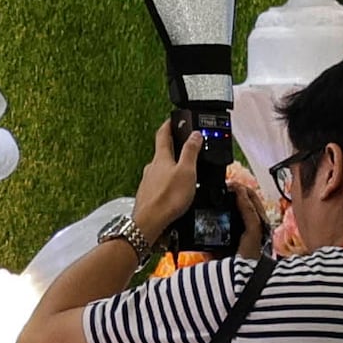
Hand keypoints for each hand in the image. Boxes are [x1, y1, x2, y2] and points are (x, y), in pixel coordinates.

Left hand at [127, 118, 202, 239]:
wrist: (150, 222)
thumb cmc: (168, 198)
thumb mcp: (187, 171)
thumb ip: (191, 151)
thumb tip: (194, 134)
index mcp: (161, 158)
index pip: (163, 134)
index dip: (169, 125)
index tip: (173, 119)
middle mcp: (152, 167)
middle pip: (162, 152)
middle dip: (172, 147)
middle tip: (182, 144)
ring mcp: (148, 181)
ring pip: (160, 169)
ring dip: (170, 166)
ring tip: (183, 170)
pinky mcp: (148, 195)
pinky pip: (159, 183)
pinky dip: (167, 182)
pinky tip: (174, 190)